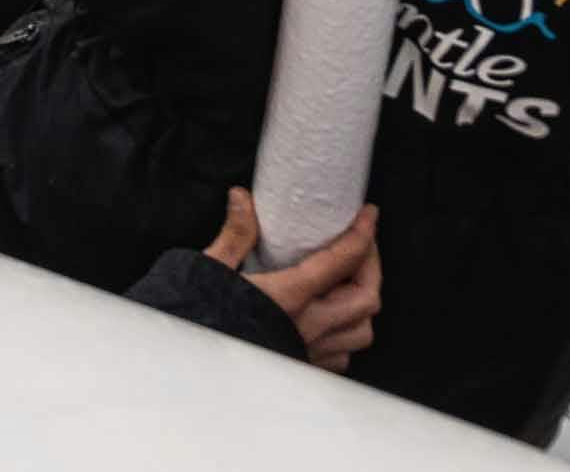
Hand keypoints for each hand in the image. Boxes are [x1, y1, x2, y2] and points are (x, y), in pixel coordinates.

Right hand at [207, 188, 381, 370]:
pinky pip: (343, 355)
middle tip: (361, 244)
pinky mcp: (304, 368)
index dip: (361, 234)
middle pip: (366, 297)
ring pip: (362, 331)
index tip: (367, 215)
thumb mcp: (212, 269)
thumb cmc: (202, 317)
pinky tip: (333, 322)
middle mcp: (308, 326)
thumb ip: (235, 235)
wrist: (197, 370)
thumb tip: (242, 198)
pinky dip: (347, 335)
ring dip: (364, 303)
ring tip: (351, 283)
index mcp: (289, 296)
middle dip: (372, 266)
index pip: (342, 261)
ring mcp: (310, 351)